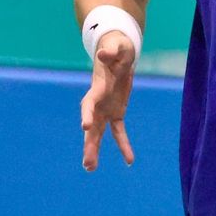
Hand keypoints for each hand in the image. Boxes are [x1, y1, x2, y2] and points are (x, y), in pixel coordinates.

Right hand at [81, 31, 136, 169]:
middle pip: (91, 125)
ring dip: (95, 149)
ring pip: (99, 133)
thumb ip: (111, 51)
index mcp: (98, 86)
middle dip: (89, 143)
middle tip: (87, 163)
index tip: (85, 126)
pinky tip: (129, 161)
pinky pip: (118, 132)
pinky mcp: (116, 112)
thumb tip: (102, 54)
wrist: (117, 52)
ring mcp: (105, 109)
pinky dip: (123, 145)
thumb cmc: (116, 47)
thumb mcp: (117, 46)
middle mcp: (98, 101)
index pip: (89, 103)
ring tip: (90, 168)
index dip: (87, 114)